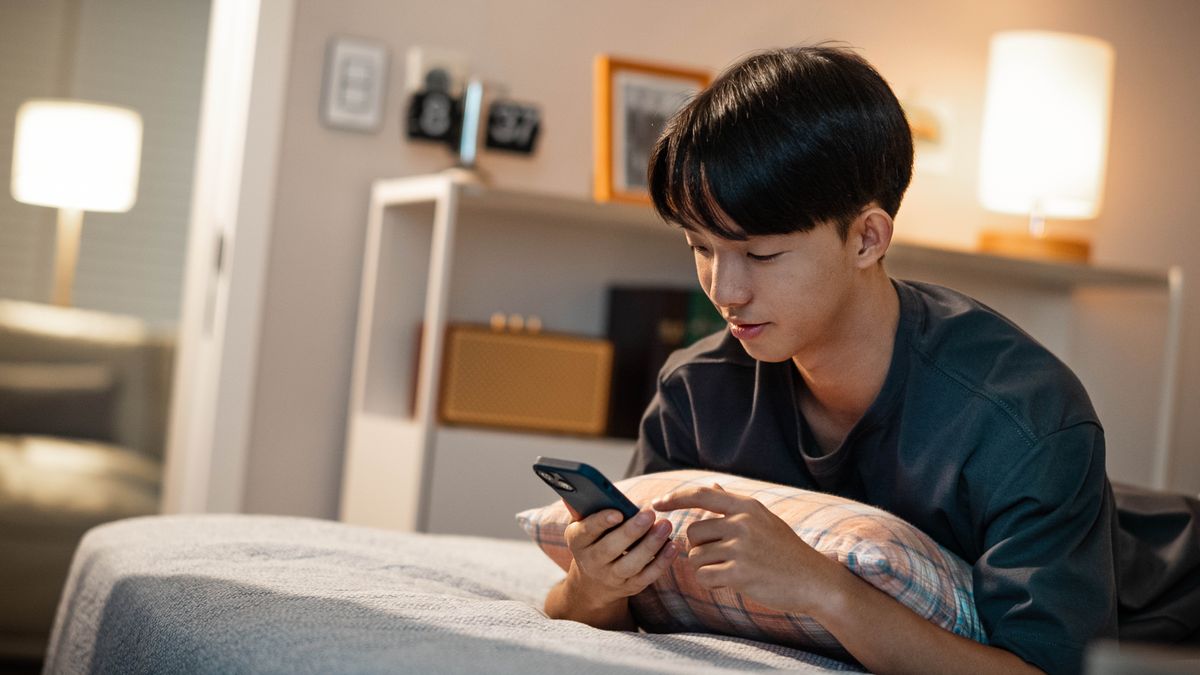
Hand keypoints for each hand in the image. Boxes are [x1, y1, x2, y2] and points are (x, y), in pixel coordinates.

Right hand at [561, 501, 678, 608]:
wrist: (592, 582)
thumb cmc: (592, 540)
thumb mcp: (583, 525)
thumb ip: (586, 508)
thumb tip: (587, 490)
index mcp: (577, 541)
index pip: (587, 531)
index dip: (601, 522)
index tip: (618, 512)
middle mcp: (591, 562)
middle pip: (610, 548)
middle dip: (631, 531)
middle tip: (650, 514)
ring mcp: (611, 577)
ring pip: (631, 564)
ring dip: (650, 545)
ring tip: (665, 526)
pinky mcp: (630, 587)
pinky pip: (647, 576)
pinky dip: (661, 562)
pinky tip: (672, 546)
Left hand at [652, 484, 839, 613]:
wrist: (815, 581)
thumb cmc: (786, 551)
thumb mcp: (763, 520)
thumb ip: (734, 506)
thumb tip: (712, 486)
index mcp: (747, 507)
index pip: (701, 494)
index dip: (675, 497)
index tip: (656, 503)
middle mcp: (742, 523)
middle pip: (693, 532)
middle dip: (699, 548)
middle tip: (721, 558)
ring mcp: (741, 548)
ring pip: (696, 556)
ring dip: (706, 567)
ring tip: (731, 571)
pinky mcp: (739, 573)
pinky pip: (704, 576)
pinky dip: (712, 582)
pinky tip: (732, 582)